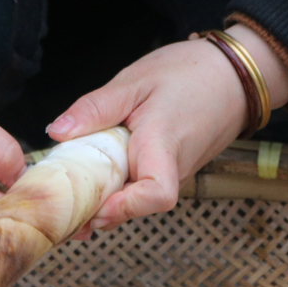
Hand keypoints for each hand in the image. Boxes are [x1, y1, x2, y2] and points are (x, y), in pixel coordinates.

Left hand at [46, 25, 287, 235]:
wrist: (231, 78)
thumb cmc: (190, 74)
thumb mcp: (136, 80)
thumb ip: (96, 107)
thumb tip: (56, 131)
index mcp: (164, 146)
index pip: (157, 195)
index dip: (126, 207)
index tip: (96, 207)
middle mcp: (171, 171)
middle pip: (134, 207)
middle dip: (97, 212)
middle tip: (58, 205)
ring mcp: (170, 176)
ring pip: (133, 200)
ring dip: (102, 200)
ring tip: (68, 189)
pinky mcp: (167, 174)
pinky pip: (138, 189)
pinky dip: (114, 187)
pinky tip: (92, 176)